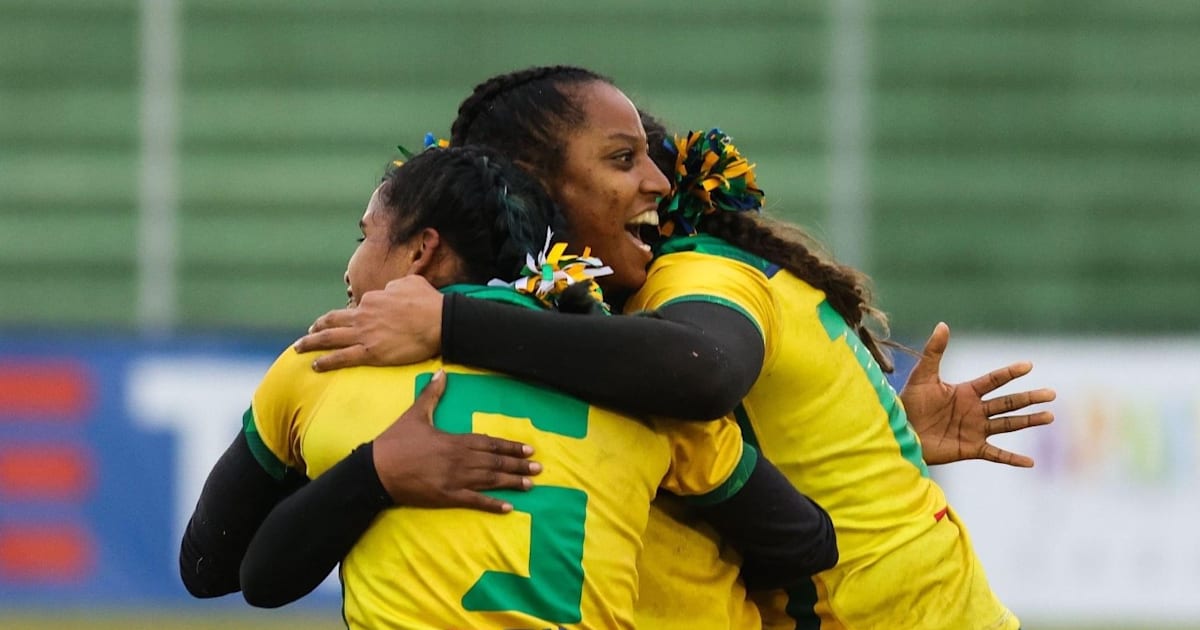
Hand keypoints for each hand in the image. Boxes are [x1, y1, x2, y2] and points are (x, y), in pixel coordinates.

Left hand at [294, 276, 443, 371]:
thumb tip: (390, 290)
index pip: (360, 307)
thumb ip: (395, 286)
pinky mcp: (369, 353)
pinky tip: (315, 365)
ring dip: (312, 343)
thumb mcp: (410, 283)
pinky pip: (341, 357)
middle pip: (333, 320)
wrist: (438, 320)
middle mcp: (363, 315)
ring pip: (330, 338)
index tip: (353, 320)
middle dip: (318, 326)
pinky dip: (326, 361)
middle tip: (309, 331)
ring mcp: (364, 334)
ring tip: (300, 347)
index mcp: (374, 299)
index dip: (356, 314)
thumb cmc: (429, 302)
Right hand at [373, 369, 540, 512]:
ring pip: (490, 481)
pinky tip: (508, 508)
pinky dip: (492, 504)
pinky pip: (474, 501)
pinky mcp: (446, 497)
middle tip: (539, 468)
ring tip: (530, 485)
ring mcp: (455, 480)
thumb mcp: (416, 414)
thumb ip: (432, 395)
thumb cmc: (396, 441)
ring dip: (512, 483)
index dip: (510, 447)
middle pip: (495, 463)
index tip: (528, 449)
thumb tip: (441, 372)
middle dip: (518, 465)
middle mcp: (460, 460)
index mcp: (455, 440)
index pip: (490, 443)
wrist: (377, 470)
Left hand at [900, 322, 1054, 467]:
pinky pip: (996, 454)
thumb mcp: (923, 376)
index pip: (993, 380)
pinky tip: (1030, 462)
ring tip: (1049, 416)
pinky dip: (1012, 458)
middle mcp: (975, 410)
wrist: (900, 431)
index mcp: (966, 391)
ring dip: (1028, 421)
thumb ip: (934, 351)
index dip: (1009, 373)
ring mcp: (975, 430)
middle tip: (1051, 393)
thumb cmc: (909, 402)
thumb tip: (942, 324)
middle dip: (1029, 398)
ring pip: (1008, 424)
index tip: (1028, 365)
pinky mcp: (971, 449)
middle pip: (1007, 403)